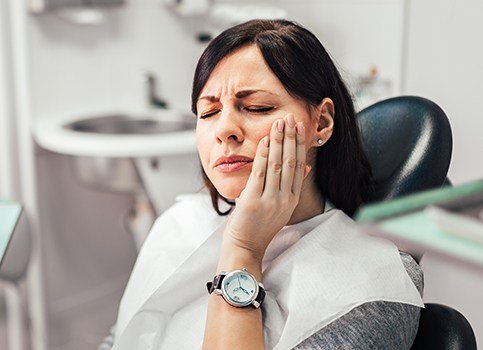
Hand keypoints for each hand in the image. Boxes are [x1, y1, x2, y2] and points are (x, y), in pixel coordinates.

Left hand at [223, 113, 310, 259]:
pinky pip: (260, 173)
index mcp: (292, 199)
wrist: (246, 246)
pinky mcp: (254, 201)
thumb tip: (306, 166)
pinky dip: (263, 155)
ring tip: (279, 123)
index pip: (299, 166)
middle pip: (291, 162)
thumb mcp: (281, 207)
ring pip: (277, 165)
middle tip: (291, 118)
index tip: (300, 127)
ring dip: (279, 142)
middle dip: (291, 138)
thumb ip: (292, 186)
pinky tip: (265, 140)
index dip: (300, 144)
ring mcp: (270, 200)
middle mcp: (284, 199)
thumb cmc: (260, 226)